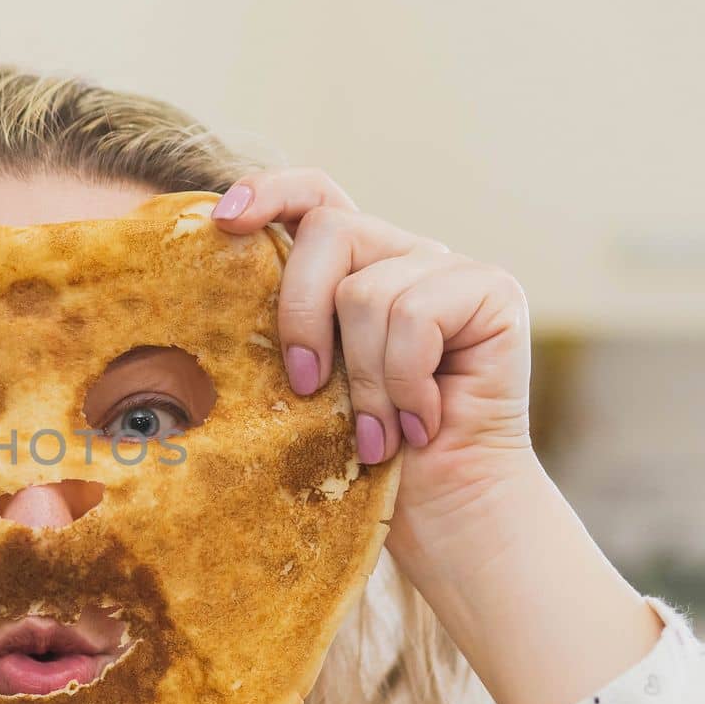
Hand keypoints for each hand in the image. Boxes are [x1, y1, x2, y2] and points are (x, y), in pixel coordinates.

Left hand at [210, 167, 532, 526]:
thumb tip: (211, 306)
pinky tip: (420, 424)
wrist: (443, 512)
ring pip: (367, 291)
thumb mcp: (303, 389)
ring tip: (376, 434)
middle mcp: (402, 254)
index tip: (224, 220)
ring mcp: (450, 269)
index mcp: (351, 268)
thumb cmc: (359, 460)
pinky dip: (405, 383)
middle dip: (301, 315)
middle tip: (307, 388)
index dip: (270, 191)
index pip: (313, 194)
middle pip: (328, 231)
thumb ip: (279, 333)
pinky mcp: (493, 291)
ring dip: (364, 382)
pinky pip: (415, 316)